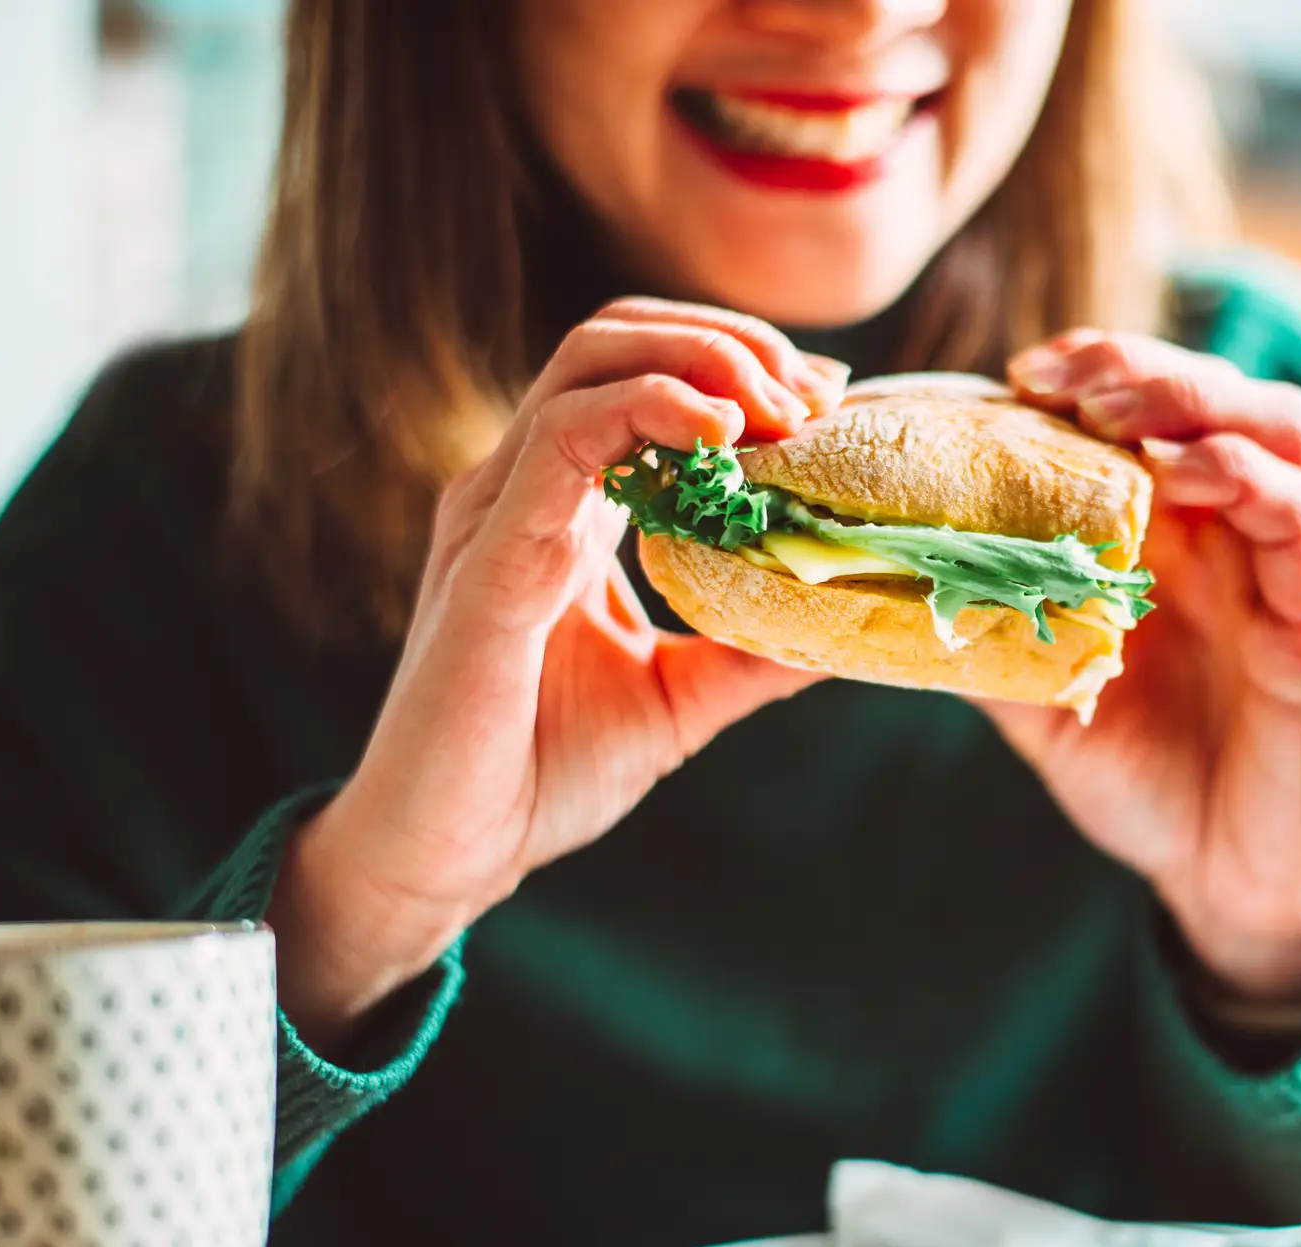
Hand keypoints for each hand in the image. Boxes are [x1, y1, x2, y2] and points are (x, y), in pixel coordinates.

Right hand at [269, 299, 848, 1046]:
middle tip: (812, 397)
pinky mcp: (487, 562)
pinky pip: (560, 443)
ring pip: (589, 363)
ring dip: (699, 361)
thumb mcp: (680, 698)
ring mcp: (495, 514)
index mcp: (562, 504)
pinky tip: (718, 438)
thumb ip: (753, 651)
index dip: (736, 362)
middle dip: (726, 341)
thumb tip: (849, 623)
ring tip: (778, 407)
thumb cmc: (543, 771)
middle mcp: (521, 487)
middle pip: (616, 337)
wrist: (451, 855)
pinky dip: (645, 413)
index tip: (825, 401)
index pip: (642, 371)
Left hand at [996, 331, 1300, 1005]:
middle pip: (1217, 391)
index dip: (1092, 369)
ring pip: (1278, 427)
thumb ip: (985, 629)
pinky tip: (1179, 475)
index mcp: (1178, 532)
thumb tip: (878, 580)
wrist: (1223, 876)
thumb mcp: (1040, 693)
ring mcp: (1286, 568)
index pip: (1153, 407)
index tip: (1015, 372)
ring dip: (1195, 398)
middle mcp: (1240, 533)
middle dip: (1136, 364)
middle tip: (1055, 377)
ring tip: (1110, 412)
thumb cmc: (1142, 775)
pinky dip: (1245, 476)